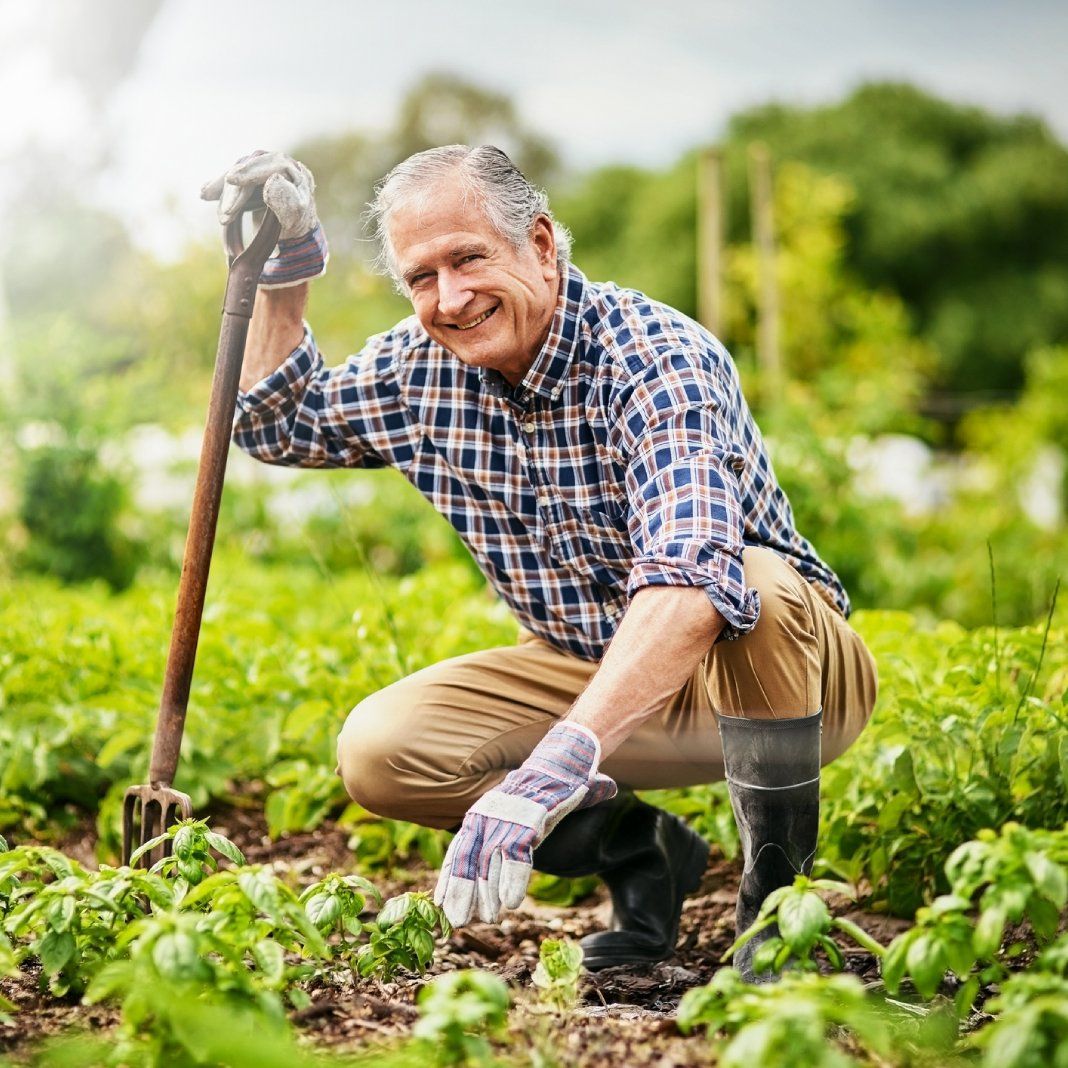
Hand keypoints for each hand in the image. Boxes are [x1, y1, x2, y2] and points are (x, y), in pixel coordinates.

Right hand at [201, 151, 327, 287]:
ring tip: (212, 206)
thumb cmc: (297, 222)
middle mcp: (273, 161)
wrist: (294, 229)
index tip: (231, 180)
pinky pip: (230, 178)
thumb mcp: (296, 215)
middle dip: (233, 191)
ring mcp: (259, 166)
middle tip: (225, 215)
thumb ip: (285, 199)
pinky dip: (217, 187)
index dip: (247, 172)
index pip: (265, 166)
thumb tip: (272, 180)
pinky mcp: (248, 174)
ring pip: (235, 173)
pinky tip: (205, 193)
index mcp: (288, 168)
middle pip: (246, 169)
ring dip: (222, 191)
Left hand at [434, 721, 616, 927]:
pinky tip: (512, 902)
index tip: (440, 906)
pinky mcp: (531, 820)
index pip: (458, 851)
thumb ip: (493, 843)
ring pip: (490, 861)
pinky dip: (513, 880)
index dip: (449, 880)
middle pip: (468, 859)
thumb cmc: (531, 800)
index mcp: (479, 815)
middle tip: (459, 922)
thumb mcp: (506, 819)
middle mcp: (488, 816)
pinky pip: (518, 855)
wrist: (559, 766)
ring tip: (489, 918)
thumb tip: (484, 877)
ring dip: (488, 893)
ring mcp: (508, 817)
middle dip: (462, 892)